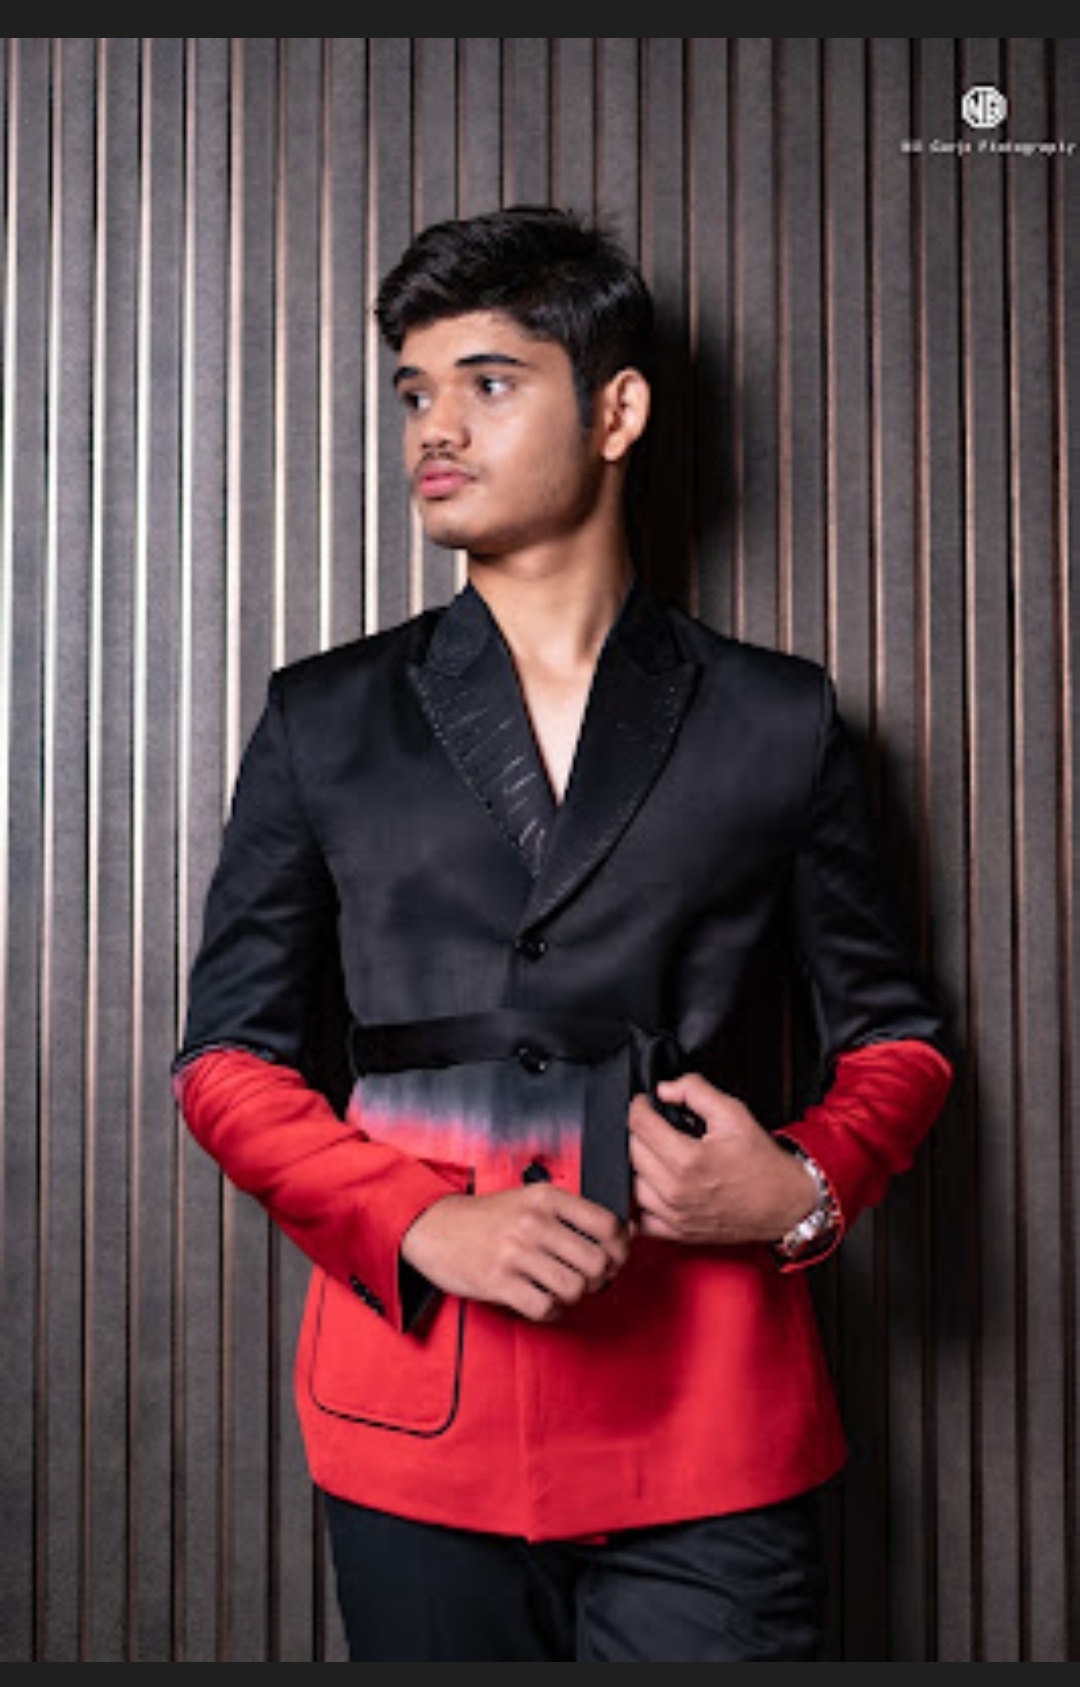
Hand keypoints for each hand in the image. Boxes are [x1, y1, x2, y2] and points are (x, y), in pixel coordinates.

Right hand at [400, 1181, 633, 1322]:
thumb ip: (571, 1214)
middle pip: (597, 1263)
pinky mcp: (499, 1281)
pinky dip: (550, 1311)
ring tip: (561, 1290)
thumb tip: (621, 1238)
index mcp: (546, 1198)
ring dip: (574, 1296)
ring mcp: (515, 1252)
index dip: (620, 1249)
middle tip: (588, 1280)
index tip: (614, 1258)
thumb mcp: (530, 1200)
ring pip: (575, 1288)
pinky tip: (542, 1301)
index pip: (608, 1225)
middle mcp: (533, 1222)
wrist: (435, 1227)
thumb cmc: (490, 1217)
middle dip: (599, 1279)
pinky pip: (545, 1308)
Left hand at [628, 1073, 817, 1245]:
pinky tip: (649, 1187)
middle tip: (653, 1124)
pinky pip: (638, 1221)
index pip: (640, 1124)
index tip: (645, 1102)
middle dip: (637, 1131)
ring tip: (653, 1153)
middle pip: (630, 1152)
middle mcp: (676, 1190)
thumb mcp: (734, 1113)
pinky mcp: (677, 1233)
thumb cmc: (762, 1161)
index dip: (639, 1105)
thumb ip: (695, 1091)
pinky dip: (636, 1204)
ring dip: (635, 1165)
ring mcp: (674, 1215)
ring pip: (629, 1185)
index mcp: (689, 1159)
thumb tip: (664, 1089)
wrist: (784, 1203)